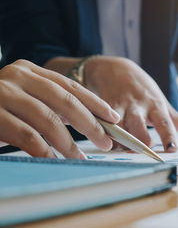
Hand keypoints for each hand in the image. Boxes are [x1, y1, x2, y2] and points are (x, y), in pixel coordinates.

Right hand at [0, 60, 119, 158]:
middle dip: (89, 124)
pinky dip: (44, 151)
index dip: (96, 103)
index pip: (71, 86)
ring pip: (47, 120)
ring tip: (81, 158)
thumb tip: (91, 122)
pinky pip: (26, 136)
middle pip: (65, 101)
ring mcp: (2, 93)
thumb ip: (51, 103)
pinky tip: (54, 161)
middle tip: (105, 142)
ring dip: (68, 143)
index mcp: (30, 70)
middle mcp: (17, 76)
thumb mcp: (25, 97)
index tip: (114, 118)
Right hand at [84, 56, 177, 151]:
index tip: (172, 149)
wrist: (116, 69)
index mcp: (157, 106)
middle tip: (145, 153)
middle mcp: (139, 106)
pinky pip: (101, 122)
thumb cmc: (146, 92)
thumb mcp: (165, 106)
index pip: (165, 123)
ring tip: (123, 152)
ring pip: (118, 126)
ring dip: (119, 140)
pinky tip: (103, 143)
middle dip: (140, 140)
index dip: (168, 136)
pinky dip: (101, 132)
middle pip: (139, 126)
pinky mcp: (102, 107)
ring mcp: (120, 106)